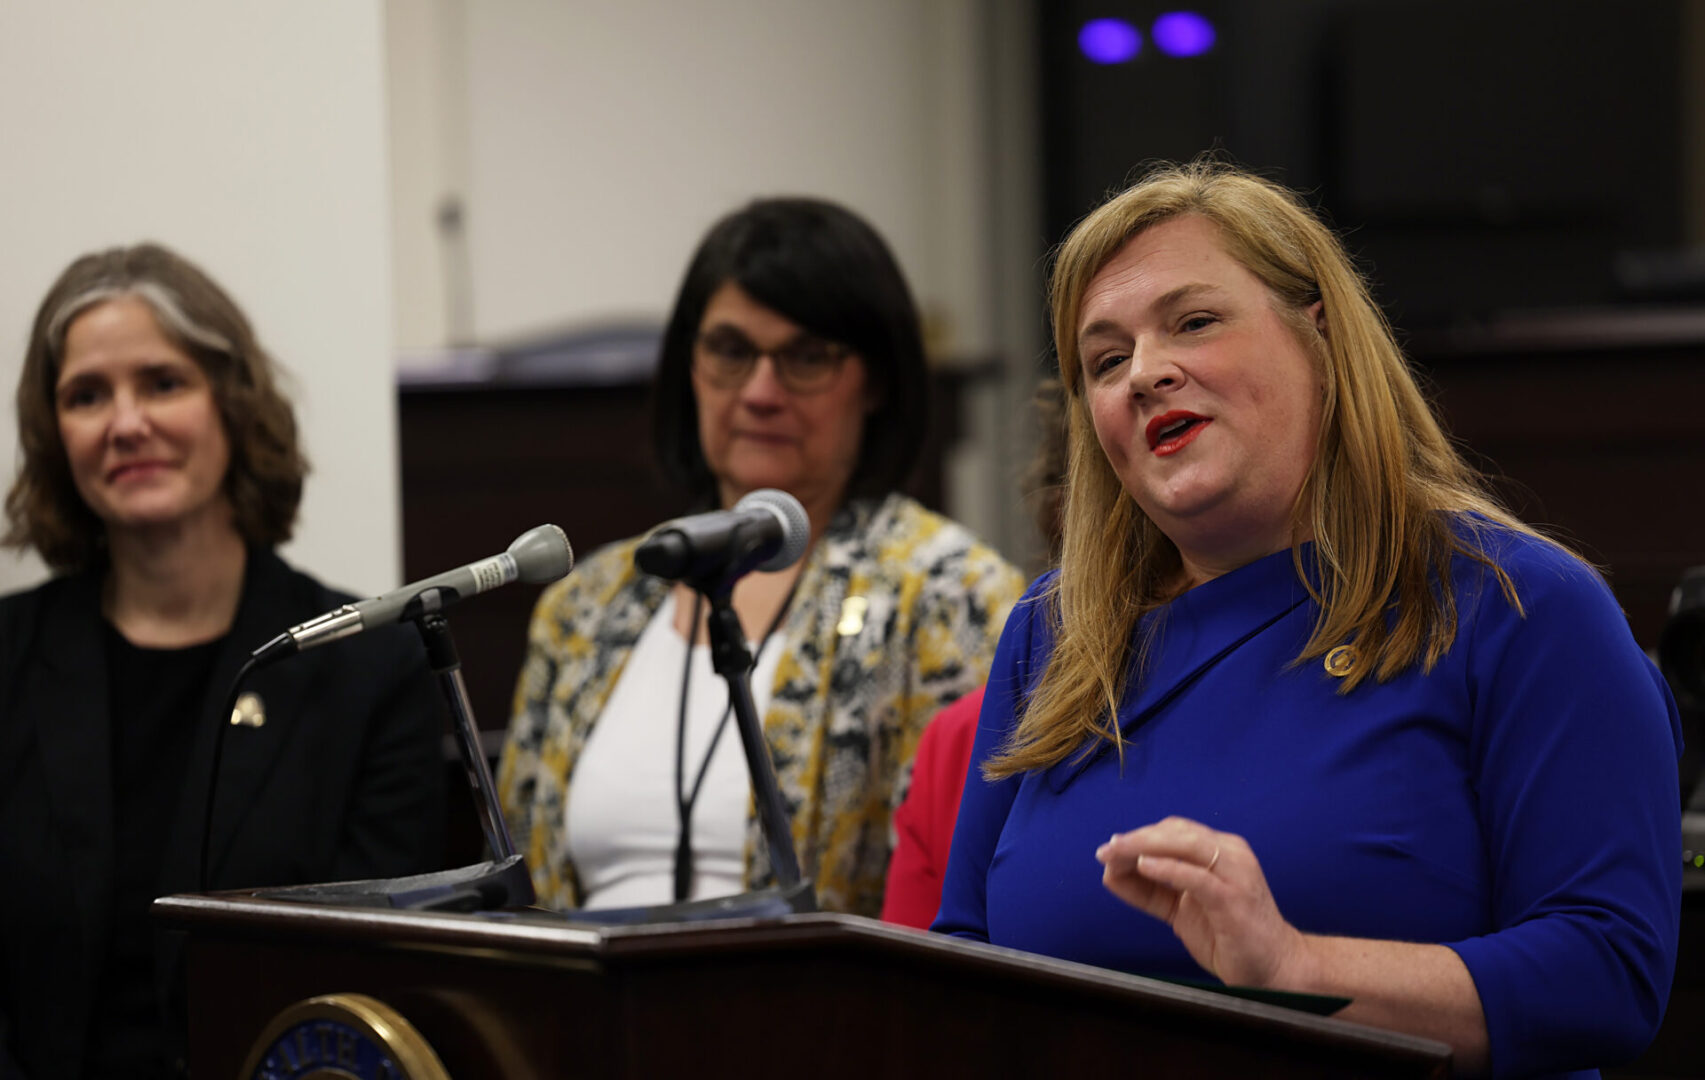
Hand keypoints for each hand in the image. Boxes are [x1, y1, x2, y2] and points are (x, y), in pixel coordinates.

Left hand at [1096, 816, 1310, 987]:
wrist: (1276, 969)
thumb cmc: (1230, 936)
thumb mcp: (1181, 910)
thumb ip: (1151, 891)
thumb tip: (1111, 874)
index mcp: (1220, 852)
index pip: (1174, 831)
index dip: (1140, 836)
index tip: (1110, 849)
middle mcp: (1230, 854)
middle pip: (1176, 832)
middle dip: (1136, 839)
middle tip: (1105, 849)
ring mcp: (1235, 874)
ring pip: (1185, 845)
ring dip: (1144, 847)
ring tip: (1115, 854)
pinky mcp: (1234, 899)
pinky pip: (1197, 876)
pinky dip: (1168, 868)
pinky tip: (1144, 867)